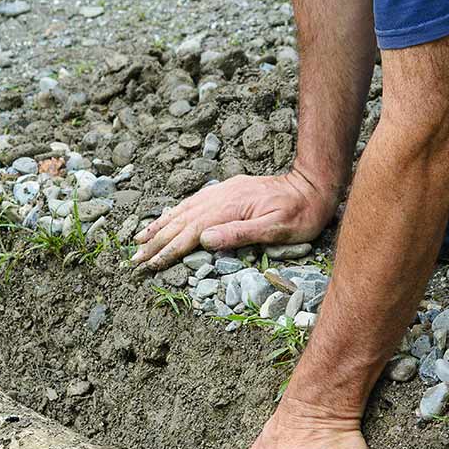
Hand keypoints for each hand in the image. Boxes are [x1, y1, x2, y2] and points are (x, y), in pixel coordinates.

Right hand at [130, 165, 338, 274]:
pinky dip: (174, 213)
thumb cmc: (301, 213)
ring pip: (182, 211)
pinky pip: (193, 203)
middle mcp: (220, 198)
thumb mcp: (276, 228)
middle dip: (155, 241)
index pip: (190, 234)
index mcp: (228, 209)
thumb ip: (240, 233)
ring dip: (159, 226)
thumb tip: (204, 240)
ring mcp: (222, 193)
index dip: (167, 250)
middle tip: (134, 258)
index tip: (149, 263)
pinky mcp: (226, 191)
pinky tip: (165, 219)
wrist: (313, 184)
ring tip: (139, 238)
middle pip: (180, 222)